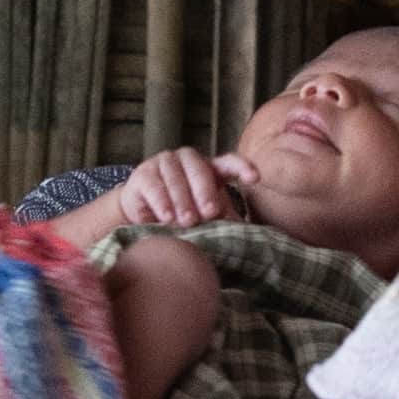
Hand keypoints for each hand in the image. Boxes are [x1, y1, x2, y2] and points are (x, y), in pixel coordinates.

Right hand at [108, 147, 243, 235]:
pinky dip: (161, 202)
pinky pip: (154, 185)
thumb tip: (251, 238)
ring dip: (182, 200)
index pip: (230, 162)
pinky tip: (167, 217)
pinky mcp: (143, 174)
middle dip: (205, 191)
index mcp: (210, 168)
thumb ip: (225, 223)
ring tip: (187, 221)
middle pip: (200, 169)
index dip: (242, 167)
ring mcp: (164, 163)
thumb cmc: (183, 218)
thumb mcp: (207, 221)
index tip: (254, 178)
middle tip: (210, 212)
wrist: (143, 220)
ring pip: (175, 177)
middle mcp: (188, 160)